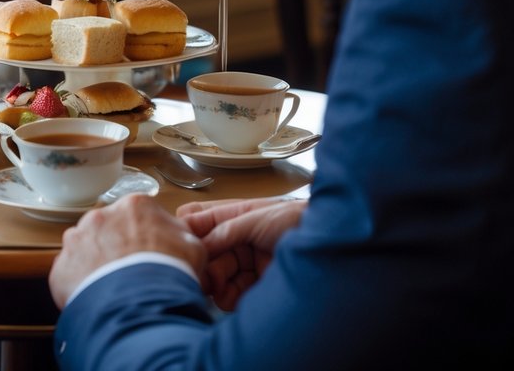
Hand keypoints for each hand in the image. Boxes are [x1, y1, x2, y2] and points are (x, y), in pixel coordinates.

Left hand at [49, 193, 204, 307]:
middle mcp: (100, 216)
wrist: (142, 303)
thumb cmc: (169, 273)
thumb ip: (178, 233)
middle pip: (108, 229)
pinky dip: (82, 285)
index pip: (136, 215)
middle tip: (130, 272)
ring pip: (86, 250)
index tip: (148, 252)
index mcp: (133, 206)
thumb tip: (174, 235)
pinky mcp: (62, 266)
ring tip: (114, 287)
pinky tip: (98, 298)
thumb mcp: (192, 246)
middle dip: (116, 247)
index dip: (144, 236)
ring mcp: (77, 240)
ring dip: (96, 264)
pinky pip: (71, 274)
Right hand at [177, 197, 306, 310]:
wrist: (330, 244)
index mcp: (233, 216)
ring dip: (215, 284)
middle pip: (207, 254)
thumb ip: (225, 230)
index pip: (198, 222)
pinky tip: (231, 297)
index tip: (183, 248)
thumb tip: (200, 243)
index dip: (188, 234)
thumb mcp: (255, 218)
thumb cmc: (297, 219)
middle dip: (204, 267)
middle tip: (202, 278)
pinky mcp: (257, 284)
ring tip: (218, 289)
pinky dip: (228, 297)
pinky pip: (233, 294)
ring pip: (218, 276)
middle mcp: (237, 239)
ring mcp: (246, 262)